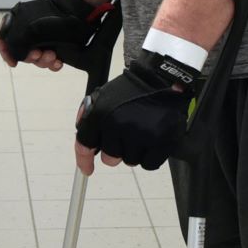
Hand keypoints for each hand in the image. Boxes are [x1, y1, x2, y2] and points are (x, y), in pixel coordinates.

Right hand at [0, 0, 108, 70]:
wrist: (77, 14)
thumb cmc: (53, 17)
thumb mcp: (28, 31)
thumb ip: (16, 46)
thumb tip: (16, 57)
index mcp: (18, 22)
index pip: (4, 39)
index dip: (6, 52)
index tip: (13, 62)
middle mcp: (29, 31)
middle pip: (23, 52)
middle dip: (31, 57)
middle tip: (38, 53)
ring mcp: (43, 38)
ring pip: (37, 59)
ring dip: (43, 61)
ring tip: (52, 55)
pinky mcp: (55, 45)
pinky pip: (50, 61)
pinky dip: (53, 64)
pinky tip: (58, 61)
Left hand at [74, 53, 197, 170]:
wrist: (163, 79)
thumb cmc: (134, 90)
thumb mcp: (105, 96)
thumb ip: (90, 118)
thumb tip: (86, 143)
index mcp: (101, 114)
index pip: (85, 144)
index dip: (84, 160)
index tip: (87, 169)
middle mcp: (118, 125)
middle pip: (109, 159)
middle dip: (117, 150)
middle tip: (128, 134)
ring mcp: (140, 135)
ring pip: (130, 161)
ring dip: (135, 152)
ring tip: (143, 132)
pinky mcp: (160, 142)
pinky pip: (148, 164)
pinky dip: (151, 156)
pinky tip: (153, 139)